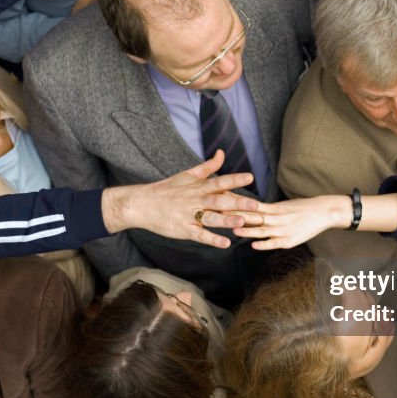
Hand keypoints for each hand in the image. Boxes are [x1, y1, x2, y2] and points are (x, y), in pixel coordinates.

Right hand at [101, 150, 259, 247]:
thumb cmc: (167, 189)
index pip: (219, 182)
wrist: (141, 204)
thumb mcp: (187, 175)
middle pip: (218, 201)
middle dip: (237, 203)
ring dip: (226, 221)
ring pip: (210, 218)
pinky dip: (212, 239)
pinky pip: (200, 235)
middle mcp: (195, 200)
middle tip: (255, 205)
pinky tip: (225, 244)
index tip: (250, 177)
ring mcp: (188, 215)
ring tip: (241, 223)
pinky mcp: (183, 230)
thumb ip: (208, 166)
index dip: (234, 180)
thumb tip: (222, 153)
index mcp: (198, 186)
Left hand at [232, 195, 350, 249]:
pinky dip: (264, 244)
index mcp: (275, 208)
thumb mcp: (284, 205)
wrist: (324, 212)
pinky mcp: (289, 240)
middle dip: (238, 216)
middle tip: (222, 214)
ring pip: (262, 230)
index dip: (237, 205)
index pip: (252, 206)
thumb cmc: (302, 208)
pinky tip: (254, 245)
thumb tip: (249, 208)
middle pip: (254, 217)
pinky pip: (275, 242)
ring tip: (234, 230)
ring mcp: (283, 230)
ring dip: (248, 231)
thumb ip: (268, 209)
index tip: (224, 202)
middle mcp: (277, 218)